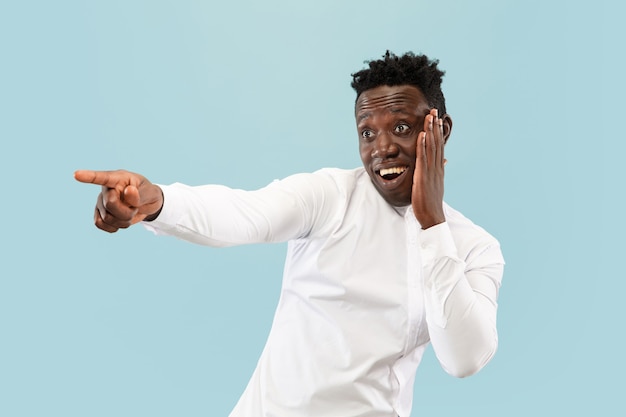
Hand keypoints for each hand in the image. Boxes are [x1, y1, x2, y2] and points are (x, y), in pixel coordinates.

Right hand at [74, 169, 163, 232]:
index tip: (76, 175)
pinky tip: (121, 221)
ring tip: (130, 212)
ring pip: (106, 218)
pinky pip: (101, 224)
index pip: (102, 177)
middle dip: (127, 211)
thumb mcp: (150, 192)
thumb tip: (129, 191)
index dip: (89, 176)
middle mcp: (105, 189)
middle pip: (110, 204)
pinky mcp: (99, 214)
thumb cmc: (147, 193)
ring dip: (123, 220)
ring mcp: (100, 202)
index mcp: (117, 179)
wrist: (146, 205)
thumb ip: (140, 194)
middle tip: (135, 207)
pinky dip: (115, 227)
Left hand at [412, 109, 447, 228]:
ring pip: (431, 147)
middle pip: (437, 142)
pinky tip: (422, 135)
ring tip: (429, 117)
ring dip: (430, 131)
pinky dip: (423, 145)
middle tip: (434, 110)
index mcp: (439, 168)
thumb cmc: (431, 202)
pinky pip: (423, 158)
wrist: (432, 216)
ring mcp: (431, 171)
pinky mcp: (423, 176)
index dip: (438, 131)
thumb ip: (439, 171)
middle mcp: (437, 167)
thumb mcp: (435, 184)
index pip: (439, 146)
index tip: (437, 119)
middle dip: (435, 126)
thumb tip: (445, 161)